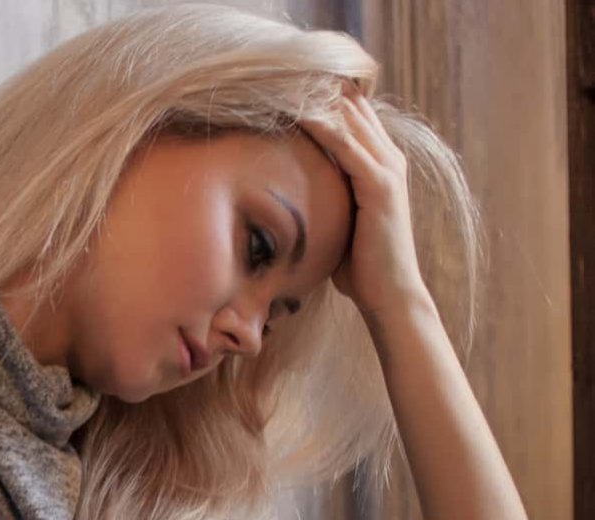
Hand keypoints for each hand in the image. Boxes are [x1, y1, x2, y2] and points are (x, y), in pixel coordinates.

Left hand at [299, 85, 432, 318]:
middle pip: (352, 109)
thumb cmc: (359, 264)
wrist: (388, 293)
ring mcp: (387, 170)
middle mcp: (388, 159)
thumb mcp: (339, 219)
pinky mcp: (380, 186)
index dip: (322, 100)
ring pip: (350, 121)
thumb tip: (289, 194)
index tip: (285, 88)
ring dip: (318, 101)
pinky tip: (300, 114)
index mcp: (379, 164)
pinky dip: (324, 128)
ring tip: (283, 85)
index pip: (352, 118)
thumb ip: (326, 197)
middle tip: (278, 79)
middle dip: (317, 92)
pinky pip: (348, 147)